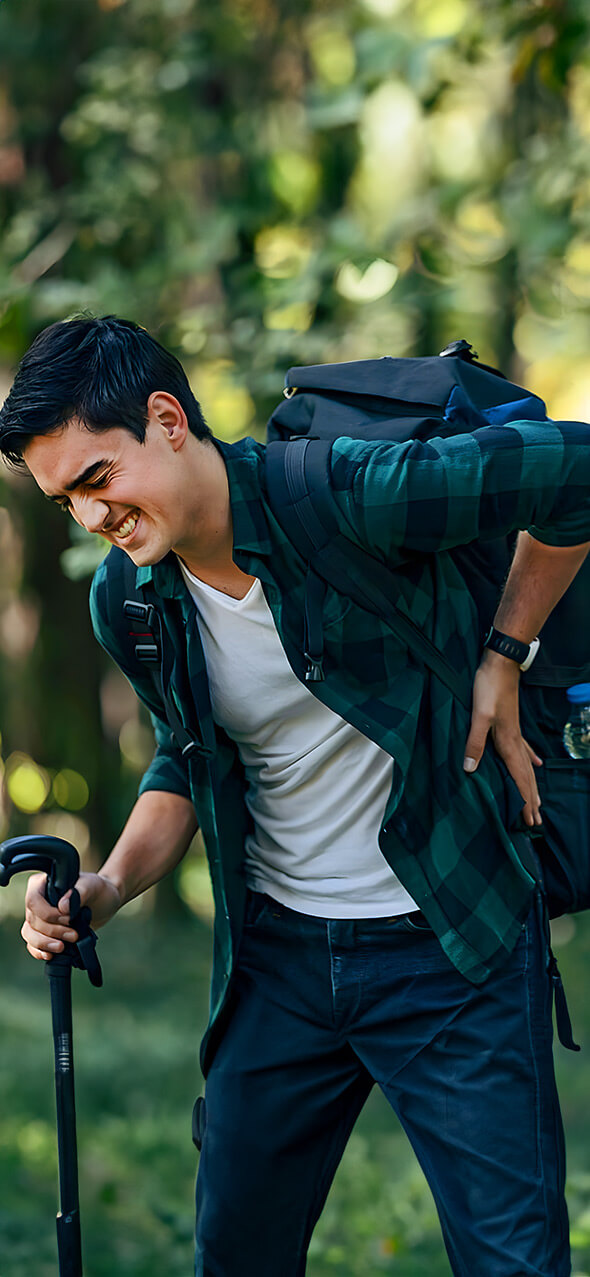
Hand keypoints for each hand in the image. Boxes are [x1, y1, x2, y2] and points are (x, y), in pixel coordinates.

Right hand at [21, 871, 120, 961]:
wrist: (104, 903)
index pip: (33, 900)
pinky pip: (32, 944)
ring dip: (44, 943)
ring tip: (62, 948)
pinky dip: (39, 951)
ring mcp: (39, 917)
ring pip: (29, 933)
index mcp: (43, 883)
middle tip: (74, 935)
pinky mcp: (44, 932)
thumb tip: (62, 906)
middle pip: (32, 920)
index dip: (48, 914)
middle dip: (52, 931)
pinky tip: (50, 955)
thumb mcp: (92, 886)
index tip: (69, 919)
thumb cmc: (97, 889)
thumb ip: (79, 892)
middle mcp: (37, 900)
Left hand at [463, 648, 542, 827]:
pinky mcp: (512, 725)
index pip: (519, 778)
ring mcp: (515, 733)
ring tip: (538, 801)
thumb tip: (470, 770)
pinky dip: (531, 760)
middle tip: (536, 821)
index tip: (529, 820)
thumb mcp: (478, 716)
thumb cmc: (488, 688)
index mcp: (507, 743)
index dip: (524, 800)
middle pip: (526, 776)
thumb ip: (474, 743)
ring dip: (532, 784)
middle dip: (531, 800)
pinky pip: (525, 750)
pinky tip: (537, 764)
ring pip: (527, 766)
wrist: (500, 664)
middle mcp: (515, 741)